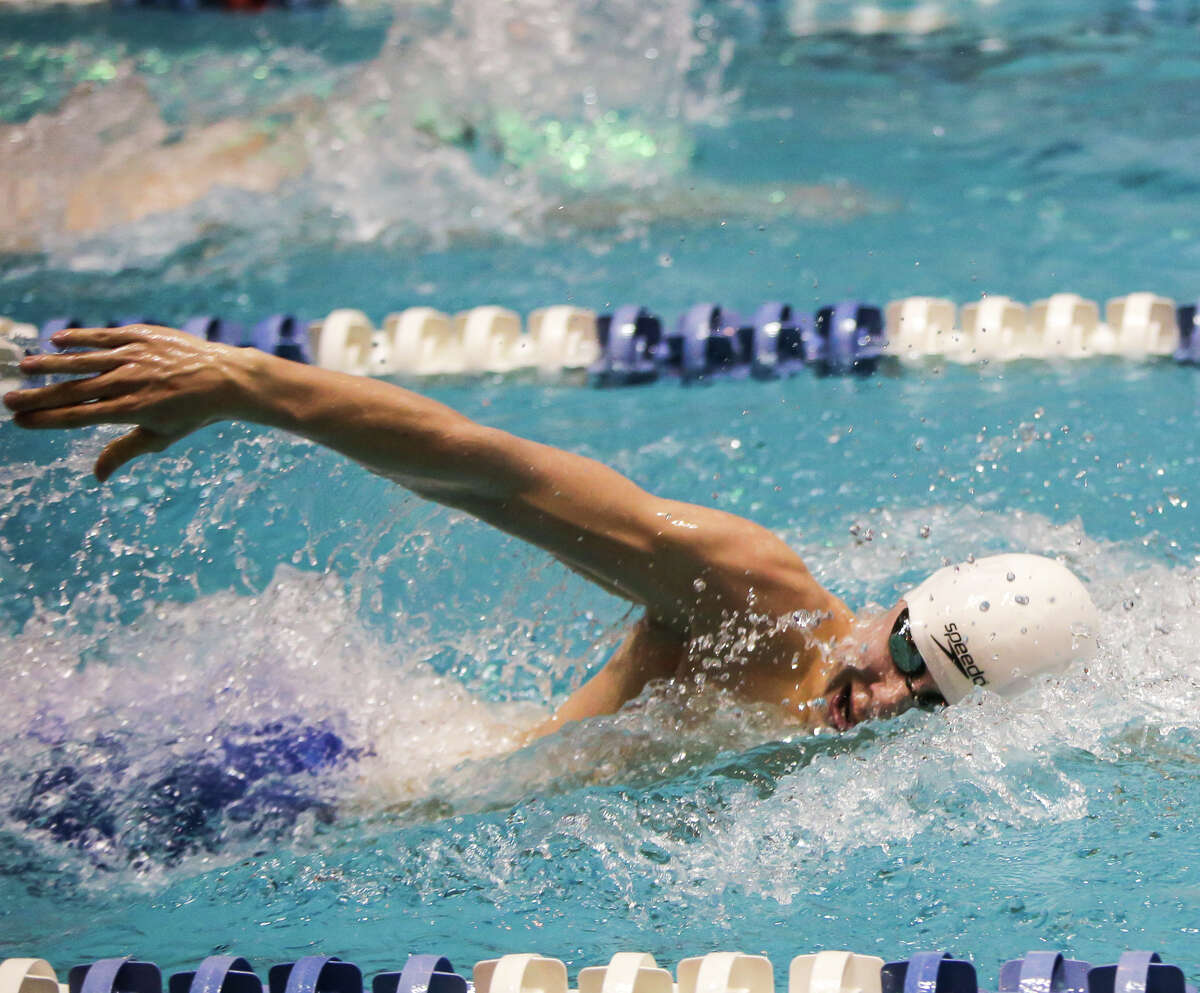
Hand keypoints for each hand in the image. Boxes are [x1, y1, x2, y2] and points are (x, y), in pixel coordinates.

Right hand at [4, 324, 248, 480]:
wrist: (225, 378)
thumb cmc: (193, 412)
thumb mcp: (161, 436)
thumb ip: (124, 452)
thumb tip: (97, 477)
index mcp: (129, 410)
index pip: (78, 417)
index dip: (46, 420)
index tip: (20, 422)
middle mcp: (127, 382)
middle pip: (72, 390)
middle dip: (37, 396)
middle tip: (8, 400)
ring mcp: (134, 356)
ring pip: (83, 360)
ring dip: (51, 364)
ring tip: (25, 367)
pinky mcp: (142, 336)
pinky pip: (104, 336)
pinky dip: (80, 338)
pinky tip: (57, 341)